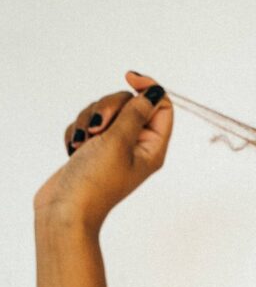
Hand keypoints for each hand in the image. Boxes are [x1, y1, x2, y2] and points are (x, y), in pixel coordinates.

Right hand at [33, 71, 173, 230]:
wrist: (64, 210)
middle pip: (130, 104)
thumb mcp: (118, 142)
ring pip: (104, 112)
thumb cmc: (95, 182)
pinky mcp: (92, 148)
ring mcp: (113, 146)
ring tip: (83, 143)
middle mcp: (136, 145)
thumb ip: (135, 113)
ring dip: (89, 121)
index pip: (162, 107)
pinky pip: (86, 123)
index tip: (129, 76)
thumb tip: (154, 92)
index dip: (148, 88)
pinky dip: (77, 132)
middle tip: (99, 127)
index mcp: (153, 147)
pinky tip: (74, 149)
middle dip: (109, 108)